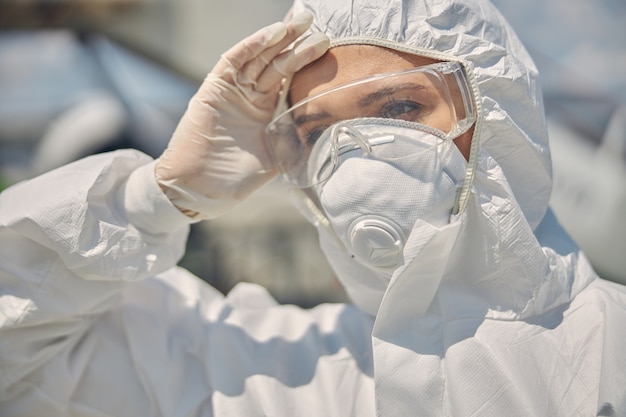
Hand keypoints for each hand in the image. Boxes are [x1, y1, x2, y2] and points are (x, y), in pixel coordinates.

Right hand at [155, 12, 328, 218]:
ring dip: (279, 38)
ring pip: (259, 57)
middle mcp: (252, 96)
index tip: (326, 44)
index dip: (306, 58)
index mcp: (268, 110)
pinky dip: (252, 46)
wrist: (201, 189)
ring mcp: (234, 91)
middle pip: (277, 61)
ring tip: (301, 22)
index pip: (289, 77)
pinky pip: (234, 61)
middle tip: (315, 22)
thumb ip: (296, 140)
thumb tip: (326, 132)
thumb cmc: (237, 178)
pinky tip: (272, 34)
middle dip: (297, 41)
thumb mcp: (278, 157)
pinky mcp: (215, 89)